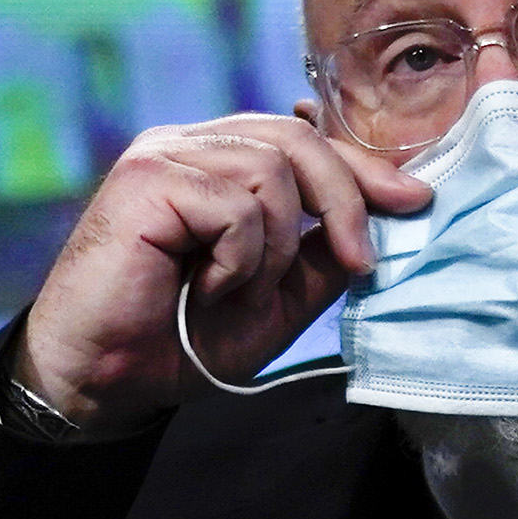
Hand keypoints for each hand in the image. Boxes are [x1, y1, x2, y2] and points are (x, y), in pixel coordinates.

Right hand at [15, 113, 431, 435]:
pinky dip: (239, 260)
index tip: (415, 200)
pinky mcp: (146, 179)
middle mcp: (189, 145)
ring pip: (273, 169)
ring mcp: (164, 155)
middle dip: (346, 200)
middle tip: (359, 262)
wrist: (102, 381)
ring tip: (240, 292)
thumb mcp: (275, 299)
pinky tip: (206, 289)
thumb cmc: (179, 341)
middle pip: (299, 138)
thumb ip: (321, 255)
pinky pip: (237, 205)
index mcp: (217, 161)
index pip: (304, 138)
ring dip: (277, 249)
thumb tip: (386, 219)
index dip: (363, 167)